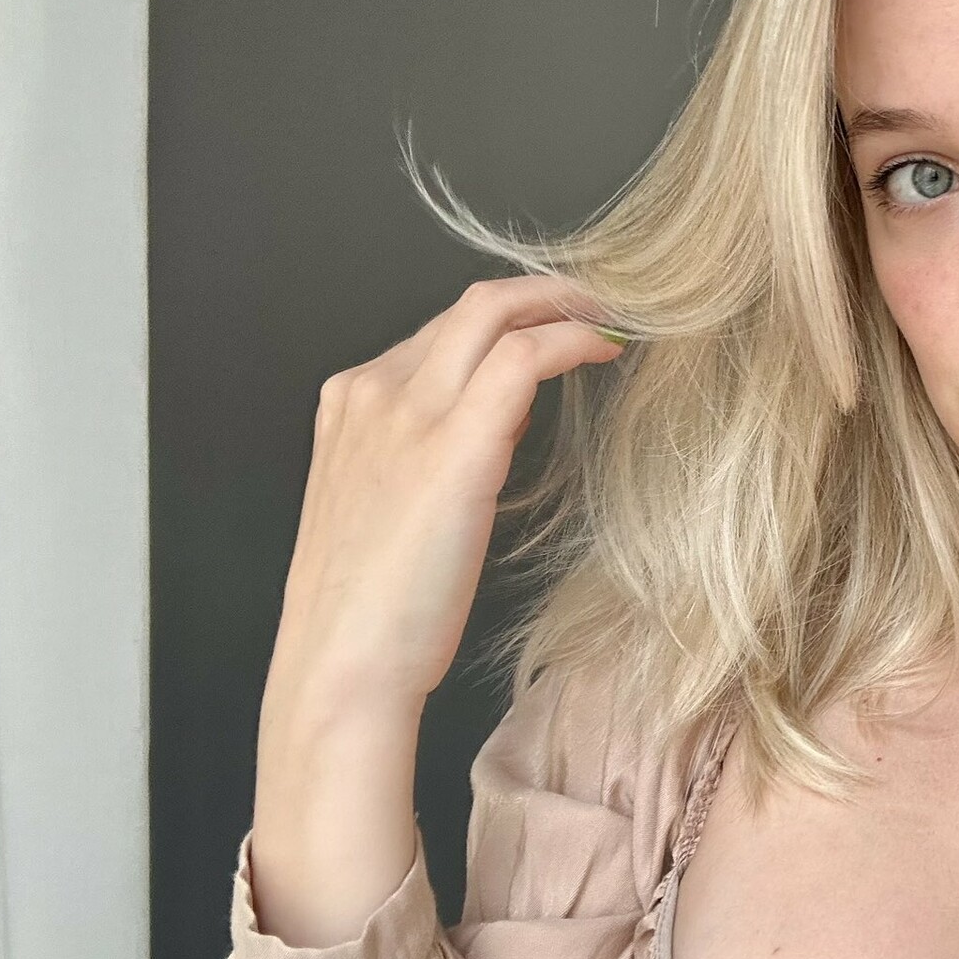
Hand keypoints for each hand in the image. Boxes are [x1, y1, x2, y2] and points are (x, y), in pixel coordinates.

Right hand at [266, 274, 630, 715]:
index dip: (509, 325)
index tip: (558, 333)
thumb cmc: (374, 611)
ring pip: (495, 312)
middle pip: (470, 305)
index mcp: (349, 406)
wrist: (341, 666)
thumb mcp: (392, 511)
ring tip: (616, 316)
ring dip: (566, 303)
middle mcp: (372, 393)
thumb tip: (511, 410)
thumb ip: (435, 451)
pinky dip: (571, 339)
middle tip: (604, 301)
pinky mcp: (453, 445)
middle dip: (544, 292)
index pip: (441, 333)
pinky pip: (522, 356)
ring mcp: (407, 412)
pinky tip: (606, 349)